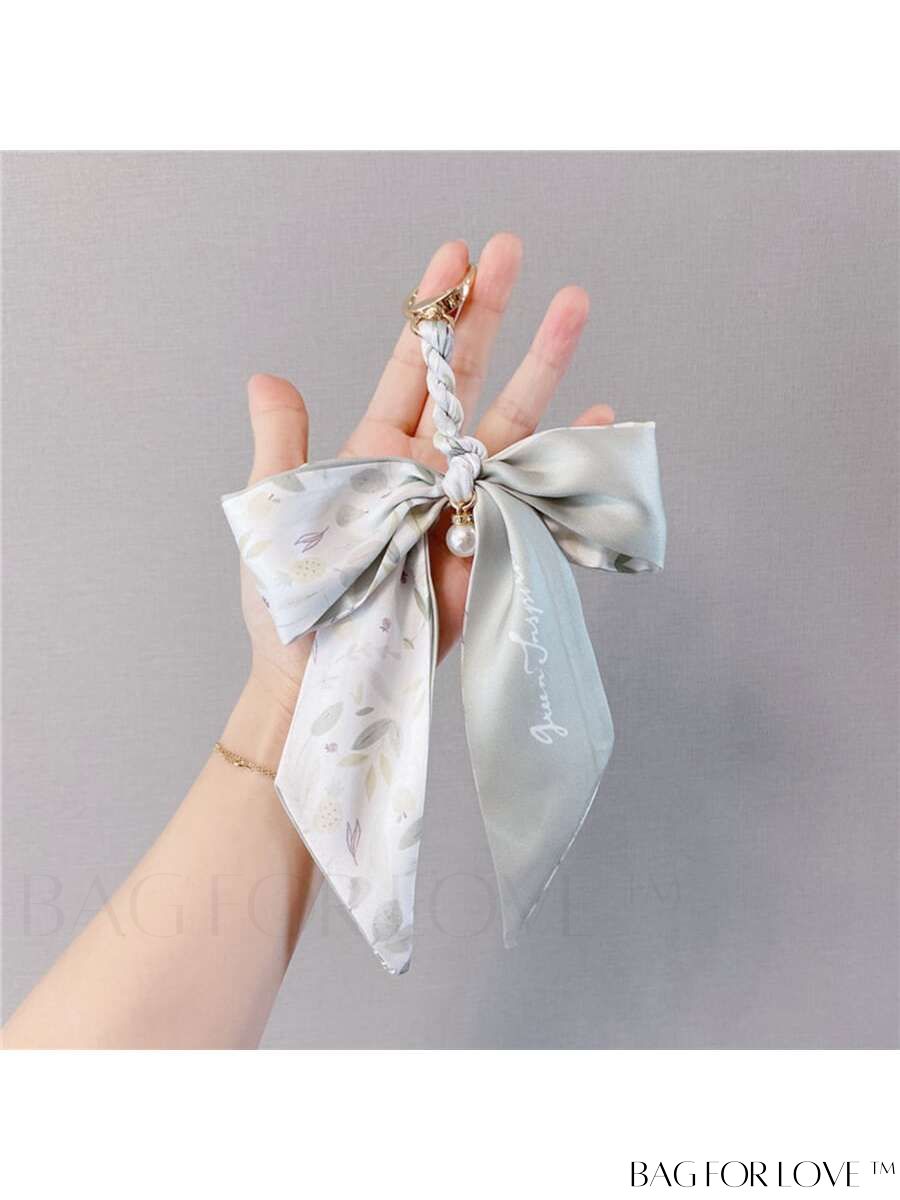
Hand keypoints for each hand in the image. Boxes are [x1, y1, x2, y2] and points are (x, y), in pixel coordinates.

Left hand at [240, 233, 614, 716]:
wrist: (329, 682)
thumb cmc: (292, 606)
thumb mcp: (274, 511)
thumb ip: (281, 442)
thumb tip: (266, 376)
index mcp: (375, 450)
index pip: (413, 367)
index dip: (434, 313)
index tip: (455, 253)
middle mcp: (427, 467)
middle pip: (470, 376)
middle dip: (493, 311)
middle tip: (514, 247)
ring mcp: (465, 504)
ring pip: (513, 420)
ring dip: (546, 363)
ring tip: (575, 303)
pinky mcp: (492, 546)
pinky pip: (538, 493)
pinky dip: (570, 455)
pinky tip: (602, 414)